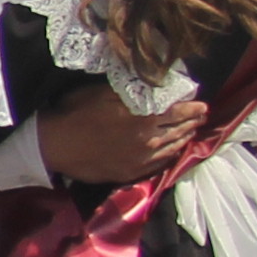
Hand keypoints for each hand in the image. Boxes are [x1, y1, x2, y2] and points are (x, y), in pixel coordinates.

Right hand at [38, 87, 207, 185]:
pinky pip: (159, 163)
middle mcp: (148, 138)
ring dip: (184, 138)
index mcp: (142, 116)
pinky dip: (170, 154)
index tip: (202, 104)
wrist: (54, 144)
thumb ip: (132, 90)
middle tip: (200, 117)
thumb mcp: (103, 91)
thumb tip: (155, 85)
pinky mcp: (131, 172)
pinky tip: (172, 150)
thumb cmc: (75, 112)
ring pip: (172, 147)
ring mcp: (141, 158)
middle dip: (192, 122)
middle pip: (179, 129)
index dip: (193, 107)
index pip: (178, 111)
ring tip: (190, 131)